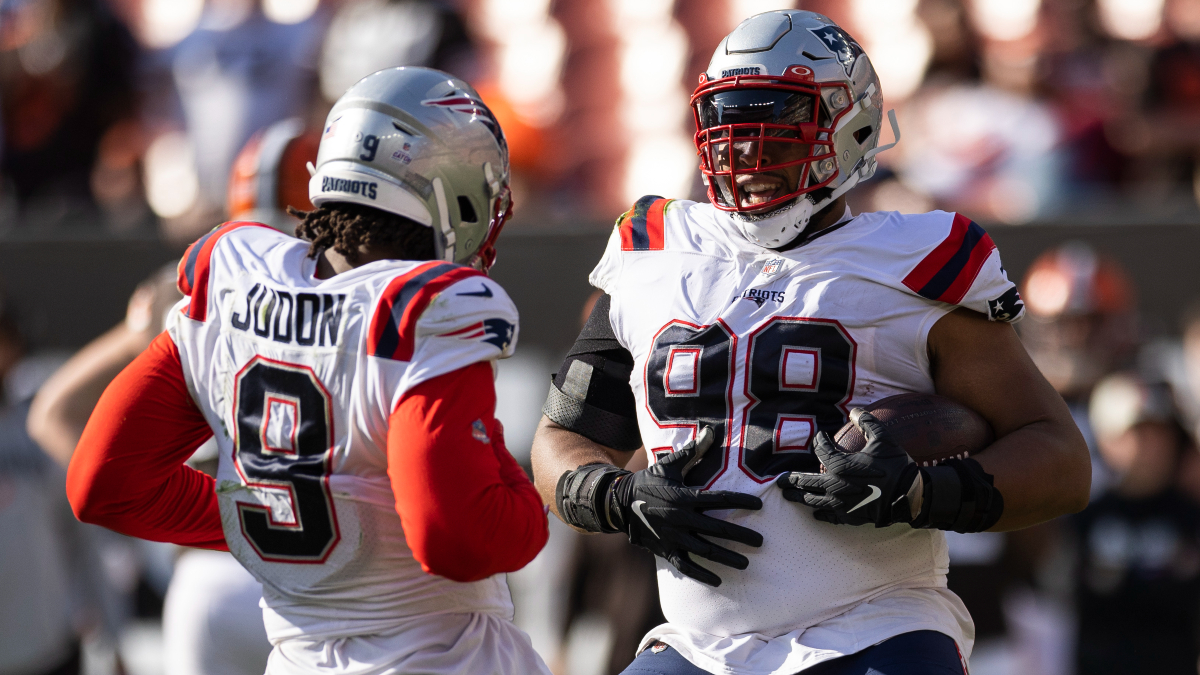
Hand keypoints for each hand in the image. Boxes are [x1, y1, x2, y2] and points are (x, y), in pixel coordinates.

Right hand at [608, 427, 763, 585]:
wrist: (620, 503)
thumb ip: (693, 451)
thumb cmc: (649, 482)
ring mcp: (673, 537)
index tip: (759, 506)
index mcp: (684, 496)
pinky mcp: (665, 550)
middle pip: (717, 528)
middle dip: (741, 536)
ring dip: (726, 557)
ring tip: (745, 564)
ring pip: (705, 550)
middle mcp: (681, 518)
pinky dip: (701, 574)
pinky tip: (718, 580)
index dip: (741, 501)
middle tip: (760, 542)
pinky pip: (686, 566)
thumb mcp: (669, 465)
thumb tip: (711, 430)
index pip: (719, 499)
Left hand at [776, 410, 920, 526]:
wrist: (909, 496)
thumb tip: (854, 410)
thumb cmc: (896, 466)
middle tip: (781, 481)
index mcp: (840, 465)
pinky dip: (819, 513)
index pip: (821, 450)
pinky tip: (815, 512)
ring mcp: (840, 503)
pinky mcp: (848, 516)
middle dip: (792, 480)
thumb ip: (866, 422)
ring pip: (813, 500)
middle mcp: (834, 485)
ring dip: (799, 497)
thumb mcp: (883, 439)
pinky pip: (828, 516)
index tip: (819, 437)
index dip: (819, 441)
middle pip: (806, 481)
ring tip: (790, 495)